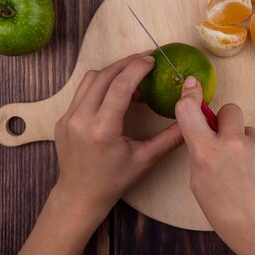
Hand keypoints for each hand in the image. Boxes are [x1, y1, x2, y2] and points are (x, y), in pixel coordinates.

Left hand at [53, 52, 182, 223]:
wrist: (80, 194)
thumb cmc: (115, 179)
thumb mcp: (146, 160)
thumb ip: (170, 138)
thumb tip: (191, 118)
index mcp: (103, 130)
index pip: (120, 86)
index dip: (137, 68)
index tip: (152, 59)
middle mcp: (81, 119)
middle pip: (104, 75)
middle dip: (126, 63)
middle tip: (146, 60)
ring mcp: (68, 117)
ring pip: (90, 79)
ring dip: (112, 72)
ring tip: (132, 77)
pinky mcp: (63, 118)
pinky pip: (82, 91)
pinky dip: (101, 85)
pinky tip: (116, 94)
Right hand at [174, 77, 254, 251]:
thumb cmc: (226, 214)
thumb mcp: (200, 184)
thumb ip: (202, 156)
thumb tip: (208, 140)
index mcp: (206, 153)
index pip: (189, 111)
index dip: (189, 96)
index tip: (191, 86)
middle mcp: (232, 144)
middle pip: (230, 109)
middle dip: (227, 119)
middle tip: (228, 139)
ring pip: (250, 134)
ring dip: (247, 146)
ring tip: (248, 175)